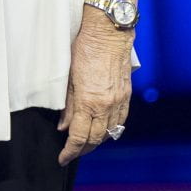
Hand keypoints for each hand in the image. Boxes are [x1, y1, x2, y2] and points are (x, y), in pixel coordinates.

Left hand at [57, 9, 132, 164]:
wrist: (109, 33)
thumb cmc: (85, 49)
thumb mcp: (68, 77)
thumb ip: (67, 105)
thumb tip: (63, 126)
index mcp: (88, 101)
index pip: (78, 137)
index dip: (70, 151)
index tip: (63, 158)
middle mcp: (106, 105)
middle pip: (95, 139)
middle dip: (83, 149)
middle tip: (72, 152)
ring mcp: (119, 101)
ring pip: (110, 133)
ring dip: (97, 141)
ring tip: (86, 143)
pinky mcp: (127, 95)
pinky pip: (121, 121)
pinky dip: (111, 129)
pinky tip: (103, 129)